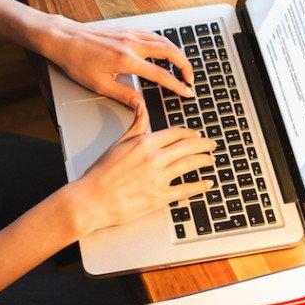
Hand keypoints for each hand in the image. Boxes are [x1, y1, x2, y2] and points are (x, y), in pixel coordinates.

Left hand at [47, 18, 195, 108]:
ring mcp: (130, 34)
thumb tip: (142, 105)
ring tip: (181, 66)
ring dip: (176, 53)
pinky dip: (164, 43)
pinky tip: (165, 51)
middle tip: (190, 78)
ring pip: (163, 40)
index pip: (161, 75)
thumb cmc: (77, 62)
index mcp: (126, 61)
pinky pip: (152, 34)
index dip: (177, 85)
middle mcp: (132, 44)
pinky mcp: (126, 29)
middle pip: (170, 51)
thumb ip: (125, 95)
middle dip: (185, 65)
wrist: (64, 39)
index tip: (187, 92)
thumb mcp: (100, 85)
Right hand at [67, 106, 216, 235]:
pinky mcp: (159, 197)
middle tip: (212, 145)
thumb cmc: (102, 173)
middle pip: (189, 147)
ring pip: (190, 164)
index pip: (176, 133)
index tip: (197, 136)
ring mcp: (158, 178)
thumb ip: (136, 124)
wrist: (92, 199)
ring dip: (205, 161)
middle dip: (205, 145)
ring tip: (211, 160)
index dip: (191, 134)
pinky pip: (186, 190)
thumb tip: (141, 105)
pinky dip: (200, 186)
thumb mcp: (119, 143)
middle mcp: (154, 158)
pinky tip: (207, 183)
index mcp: (145, 143)